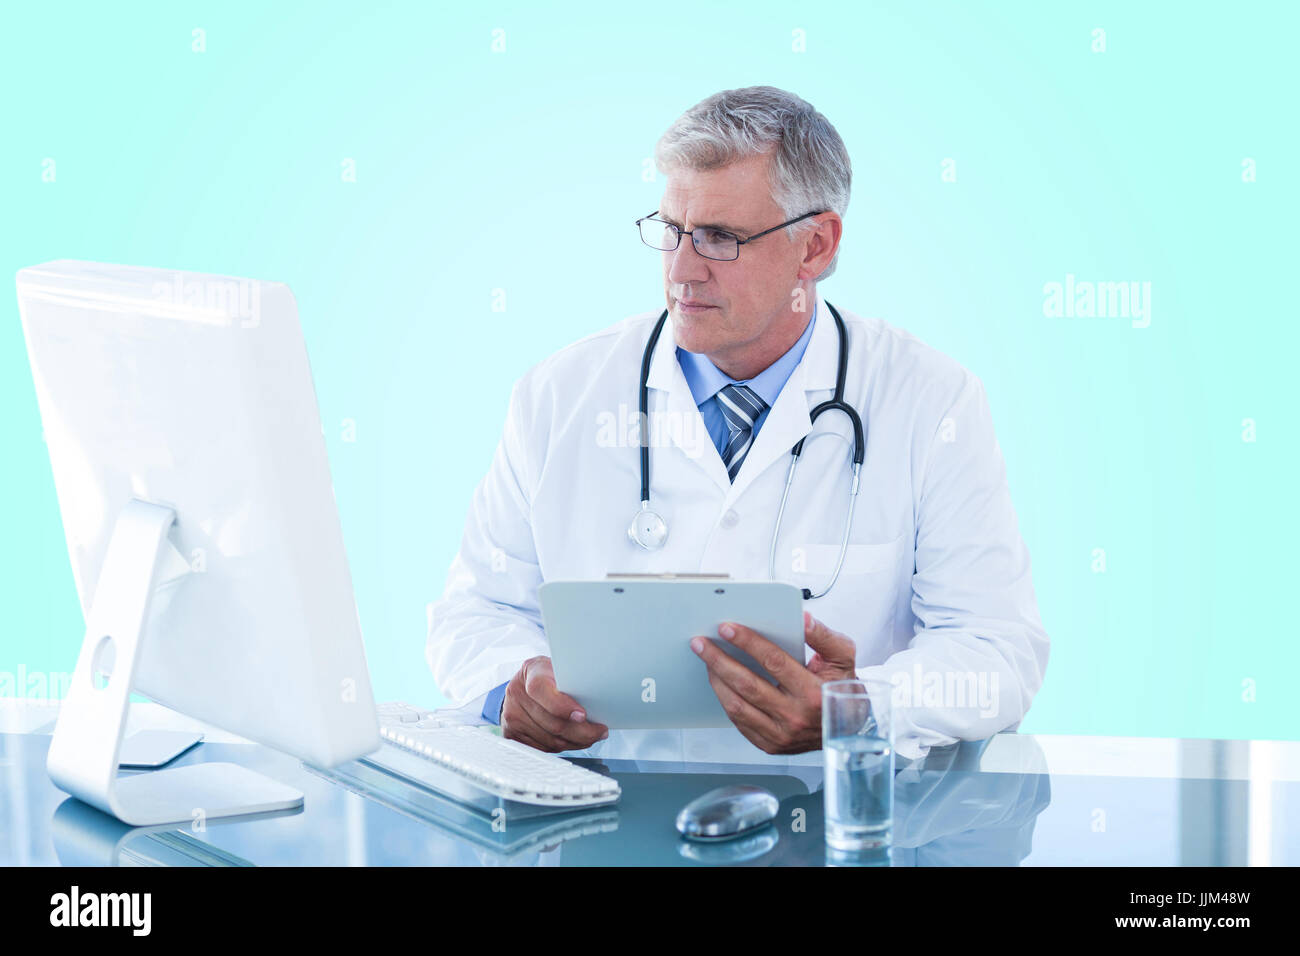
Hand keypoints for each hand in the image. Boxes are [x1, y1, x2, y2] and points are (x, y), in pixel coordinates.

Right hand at [500, 656, 608, 752]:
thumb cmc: (548, 674)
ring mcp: (513, 715)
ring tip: (591, 736)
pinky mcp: (512, 733)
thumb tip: (597, 697)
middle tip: (599, 731)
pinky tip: (574, 740)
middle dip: (582, 732)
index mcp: (531, 671)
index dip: (563, 706)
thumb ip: (572, 680)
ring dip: (576, 742)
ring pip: (551, 740)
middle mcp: (517, 693)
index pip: (542, 690)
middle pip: (552, 723)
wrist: (522, 684)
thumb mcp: (559, 667)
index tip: (582, 715)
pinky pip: (544, 748)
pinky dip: (563, 747)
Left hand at [690, 612, 857, 754]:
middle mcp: (796, 718)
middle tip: (702, 643)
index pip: (774, 662)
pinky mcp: (770, 745)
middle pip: (747, 685)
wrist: (846, 729)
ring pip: (737, 706)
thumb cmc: (841, 690)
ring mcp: (781, 735)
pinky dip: (725, 699)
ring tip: (707, 660)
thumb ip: (823, 636)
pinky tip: (720, 682)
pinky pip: (739, 722)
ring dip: (717, 680)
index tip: (727, 628)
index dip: (748, 643)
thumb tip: (803, 619)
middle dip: (719, 660)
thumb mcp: (843, 658)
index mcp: (814, 694)